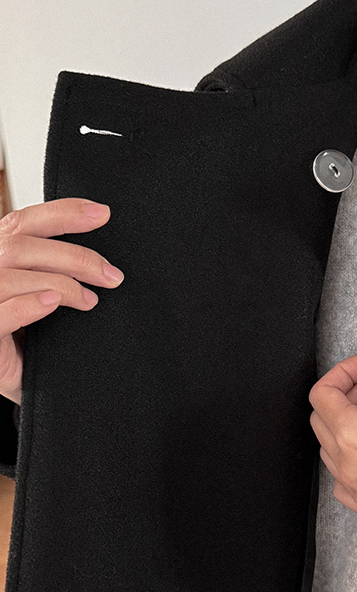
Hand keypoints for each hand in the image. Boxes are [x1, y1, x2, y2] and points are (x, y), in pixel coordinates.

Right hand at [0, 198, 124, 405]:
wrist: (12, 379)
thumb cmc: (28, 337)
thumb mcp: (40, 294)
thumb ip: (53, 268)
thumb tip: (100, 252)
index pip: (23, 222)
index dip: (63, 212)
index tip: (103, 214)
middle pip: (21, 246)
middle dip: (74, 256)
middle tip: (111, 276)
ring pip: (11, 276)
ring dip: (61, 283)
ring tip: (89, 300)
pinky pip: (2, 313)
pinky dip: (30, 304)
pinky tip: (54, 302)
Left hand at [308, 324, 356, 545]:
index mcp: (354, 435)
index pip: (322, 393)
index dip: (342, 373)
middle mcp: (346, 465)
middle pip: (321, 419)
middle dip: (343, 397)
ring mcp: (355, 490)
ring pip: (329, 450)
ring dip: (344, 428)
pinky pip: (342, 481)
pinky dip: (350, 462)